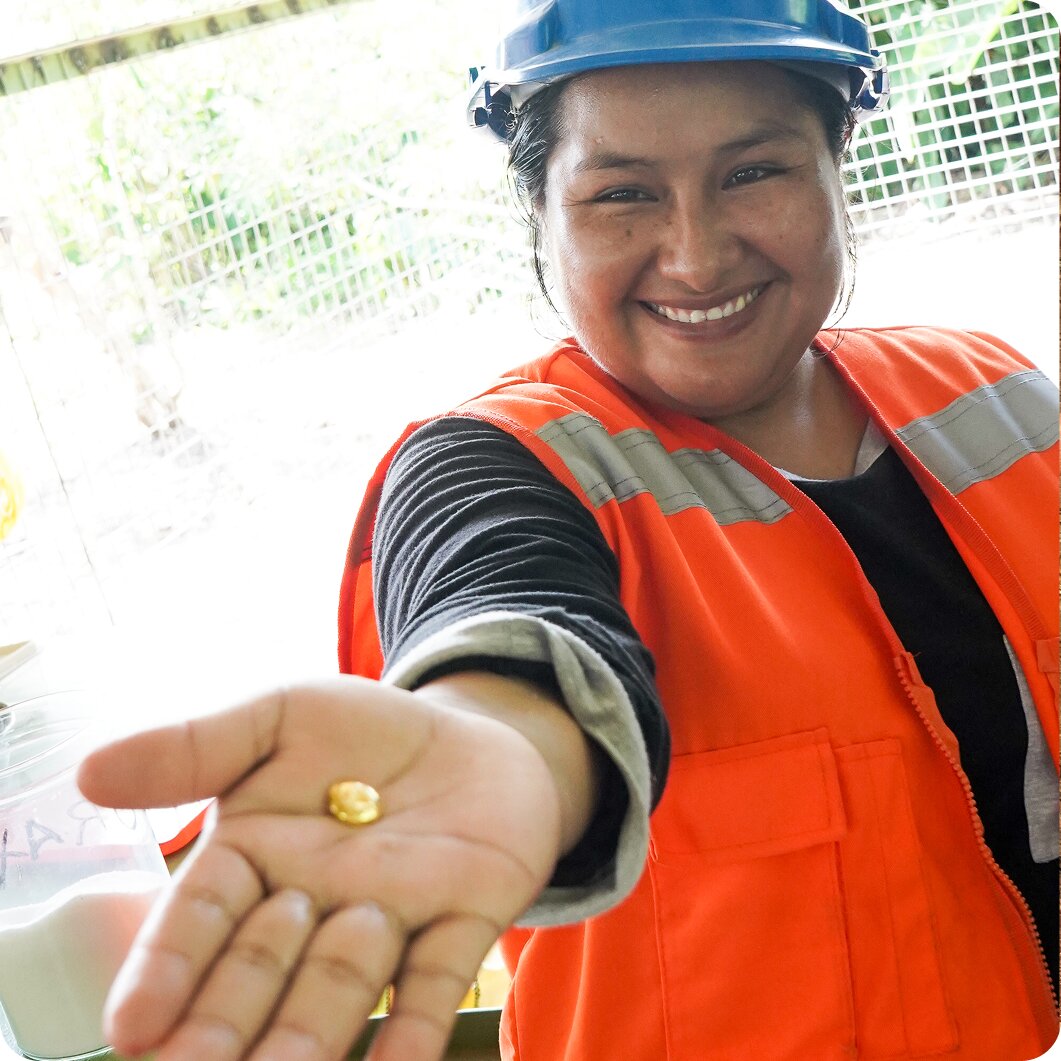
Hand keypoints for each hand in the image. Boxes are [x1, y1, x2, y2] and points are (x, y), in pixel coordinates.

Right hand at [77, 676, 566, 1060]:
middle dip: (227, 1022)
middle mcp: (313, 907)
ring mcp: (389, 921)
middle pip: (262, 973)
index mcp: (256, 859)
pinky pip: (436, 978)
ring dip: (311, 1033)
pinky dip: (416, 1025)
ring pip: (342, 987)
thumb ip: (198, 747)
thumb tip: (87, 773)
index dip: (167, 970)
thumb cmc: (364, 733)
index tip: (132, 1025)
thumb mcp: (279, 718)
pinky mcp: (460, 923)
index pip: (200, 921)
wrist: (471, 736)